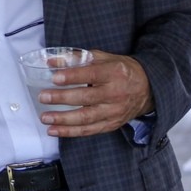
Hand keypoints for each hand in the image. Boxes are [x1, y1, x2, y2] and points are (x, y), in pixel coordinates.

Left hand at [39, 50, 153, 137]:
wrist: (147, 89)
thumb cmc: (121, 70)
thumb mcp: (103, 58)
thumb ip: (78, 58)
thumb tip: (52, 61)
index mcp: (114, 73)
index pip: (91, 74)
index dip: (72, 76)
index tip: (54, 77)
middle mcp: (115, 93)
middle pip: (86, 97)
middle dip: (63, 98)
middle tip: (44, 97)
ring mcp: (114, 111)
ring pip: (86, 118)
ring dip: (63, 119)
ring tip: (46, 117)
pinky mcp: (111, 124)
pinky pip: (89, 130)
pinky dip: (70, 132)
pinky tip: (55, 130)